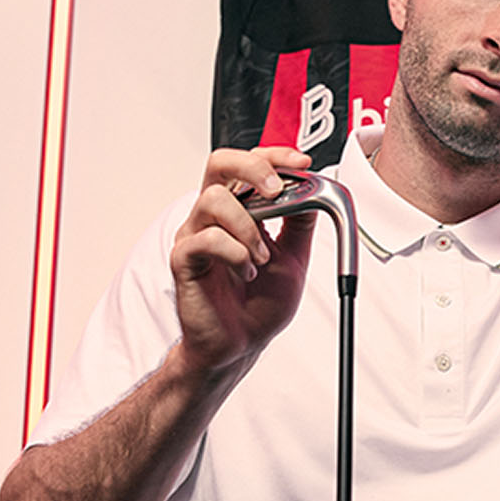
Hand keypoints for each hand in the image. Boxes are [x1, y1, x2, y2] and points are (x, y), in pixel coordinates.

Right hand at [168, 146, 315, 372]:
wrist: (240, 345)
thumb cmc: (258, 305)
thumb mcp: (293, 259)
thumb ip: (300, 224)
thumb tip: (316, 191)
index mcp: (237, 210)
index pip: (247, 163)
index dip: (273, 155)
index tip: (301, 162)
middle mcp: (212, 216)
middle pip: (219, 163)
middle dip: (252, 168)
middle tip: (276, 190)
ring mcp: (194, 235)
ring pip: (213, 200)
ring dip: (248, 228)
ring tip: (261, 258)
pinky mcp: (183, 260)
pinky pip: (206, 240)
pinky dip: (235, 254)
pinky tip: (246, 273)